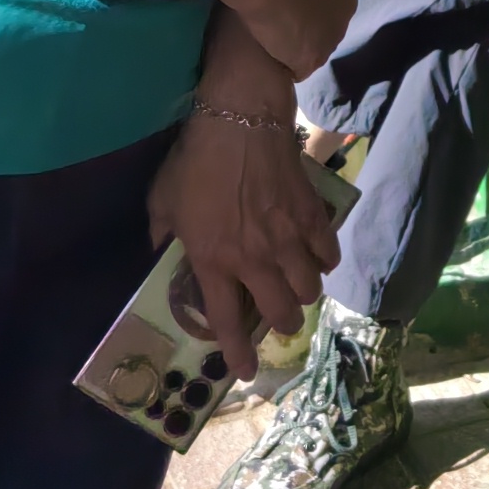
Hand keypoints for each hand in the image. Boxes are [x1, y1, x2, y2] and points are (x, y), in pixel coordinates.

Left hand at [147, 110, 338, 381]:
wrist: (240, 118)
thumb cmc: (195, 159)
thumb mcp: (162, 200)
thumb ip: (162, 234)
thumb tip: (161, 252)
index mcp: (213, 260)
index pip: (227, 321)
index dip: (238, 352)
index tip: (247, 370)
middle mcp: (254, 259)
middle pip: (281, 313)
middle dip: (281, 325)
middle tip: (277, 320)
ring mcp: (287, 239)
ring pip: (308, 289)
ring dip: (302, 295)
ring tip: (296, 287)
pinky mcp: (310, 215)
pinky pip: (328, 252)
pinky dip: (324, 261)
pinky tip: (317, 257)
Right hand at [199, 0, 359, 78]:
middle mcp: (348, 2)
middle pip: (330, 13)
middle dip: (309, 11)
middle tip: (278, 4)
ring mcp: (332, 32)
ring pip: (317, 40)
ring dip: (298, 36)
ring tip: (269, 28)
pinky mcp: (311, 55)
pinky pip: (299, 64)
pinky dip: (284, 59)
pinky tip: (266, 48)